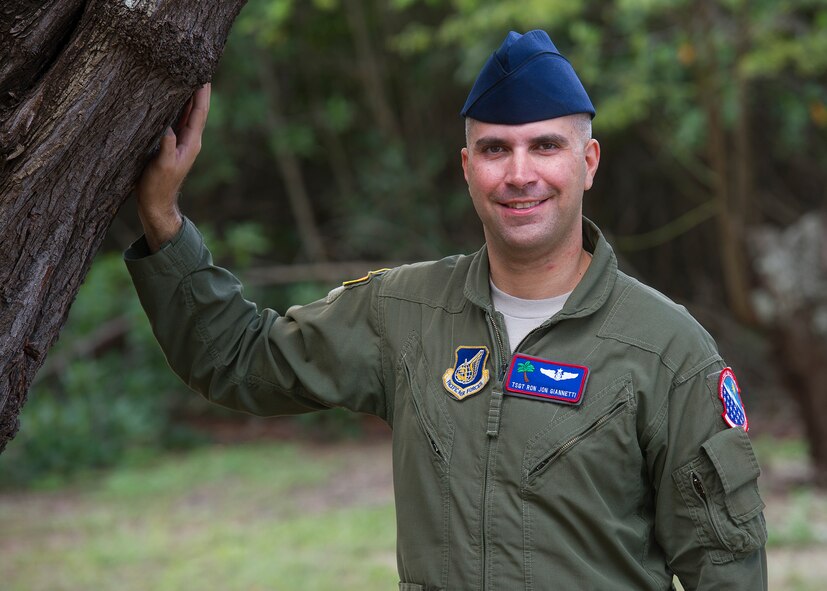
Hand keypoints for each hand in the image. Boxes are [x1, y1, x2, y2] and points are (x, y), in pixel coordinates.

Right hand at [136, 83, 210, 251]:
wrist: (155, 204)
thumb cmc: (158, 187)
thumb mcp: (162, 167)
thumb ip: (167, 147)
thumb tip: (168, 128)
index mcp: (192, 143)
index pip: (200, 113)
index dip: (202, 94)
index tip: (205, 74)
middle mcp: (189, 140)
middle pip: (196, 109)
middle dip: (197, 89)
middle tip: (197, 66)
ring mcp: (180, 142)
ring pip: (186, 113)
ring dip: (187, 95)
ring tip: (186, 74)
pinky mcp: (170, 144)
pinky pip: (176, 120)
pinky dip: (175, 106)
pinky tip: (170, 96)